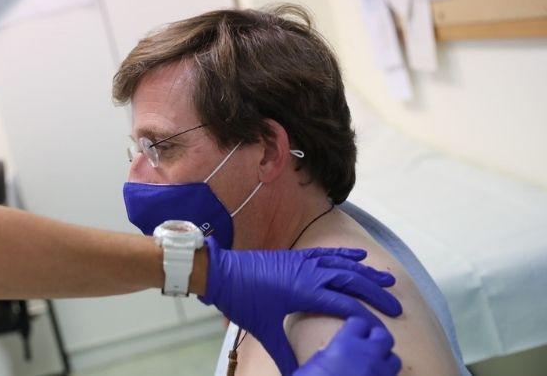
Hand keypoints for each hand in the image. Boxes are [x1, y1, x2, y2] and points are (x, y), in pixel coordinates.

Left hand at [198, 238, 401, 374]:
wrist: (221, 272)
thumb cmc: (242, 300)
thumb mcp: (264, 330)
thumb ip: (283, 354)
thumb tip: (295, 375)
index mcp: (305, 292)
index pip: (346, 306)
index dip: (367, 318)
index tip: (383, 331)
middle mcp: (309, 273)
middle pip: (352, 281)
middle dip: (376, 294)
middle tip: (396, 308)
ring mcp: (304, 261)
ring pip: (343, 265)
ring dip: (367, 272)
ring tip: (389, 281)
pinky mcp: (296, 256)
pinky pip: (327, 253)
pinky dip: (345, 254)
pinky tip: (360, 256)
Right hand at [294, 317, 401, 375]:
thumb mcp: (311, 366)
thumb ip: (326, 356)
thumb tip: (329, 355)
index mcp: (347, 344)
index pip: (360, 323)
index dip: (355, 328)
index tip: (351, 332)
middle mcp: (368, 356)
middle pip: (384, 337)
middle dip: (376, 339)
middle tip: (366, 345)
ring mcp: (381, 375)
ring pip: (394, 359)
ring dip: (385, 360)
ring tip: (373, 366)